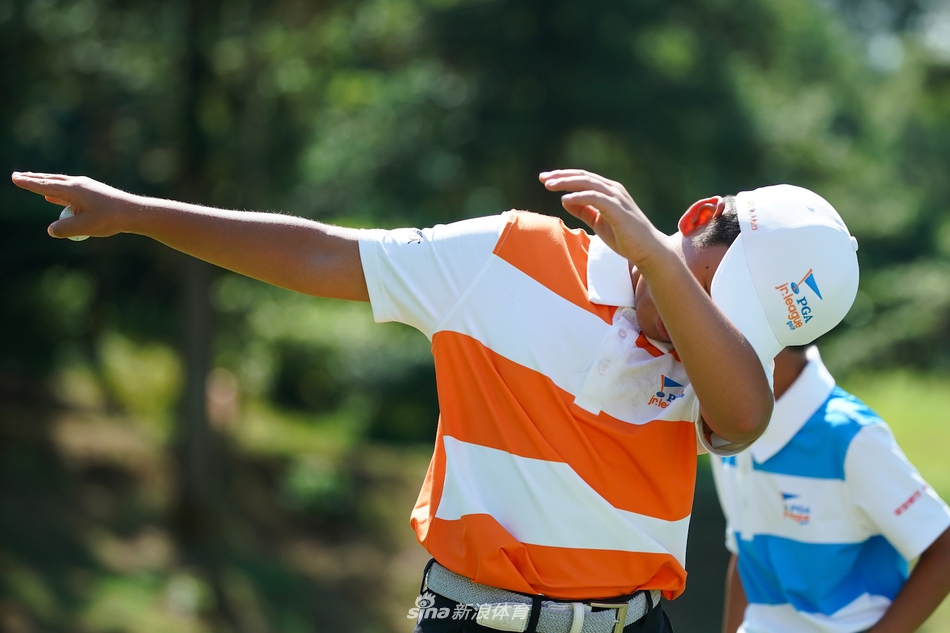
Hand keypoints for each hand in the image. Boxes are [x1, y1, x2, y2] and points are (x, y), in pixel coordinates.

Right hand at [11, 172, 136, 238]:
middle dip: (34, 179)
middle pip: (51, 180)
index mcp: (72, 190)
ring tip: (33, 183)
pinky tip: (52, 197)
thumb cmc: (110, 219)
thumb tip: (51, 230)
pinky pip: (70, 192)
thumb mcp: (84, 227)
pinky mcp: (93, 193)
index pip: (45, 186)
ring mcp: (86, 187)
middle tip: (19, 176)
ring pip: (60, 184)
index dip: (29, 184)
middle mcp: (78, 184)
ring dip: (45, 184)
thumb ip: (64, 229)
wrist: (134, 212)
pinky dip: (58, 193)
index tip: (15, 178)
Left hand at [539, 169, 668, 266]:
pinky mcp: (618, 209)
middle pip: (583, 177)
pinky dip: (579, 197)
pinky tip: (565, 199)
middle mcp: (613, 190)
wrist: (647, 250)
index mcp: (608, 191)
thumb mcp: (598, 222)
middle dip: (561, 176)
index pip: (583, 178)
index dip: (563, 176)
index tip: (545, 178)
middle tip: (543, 178)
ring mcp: (617, 198)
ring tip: (549, 186)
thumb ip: (583, 210)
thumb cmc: (624, 237)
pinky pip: (596, 198)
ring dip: (567, 183)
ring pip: (588, 184)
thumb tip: (564, 200)